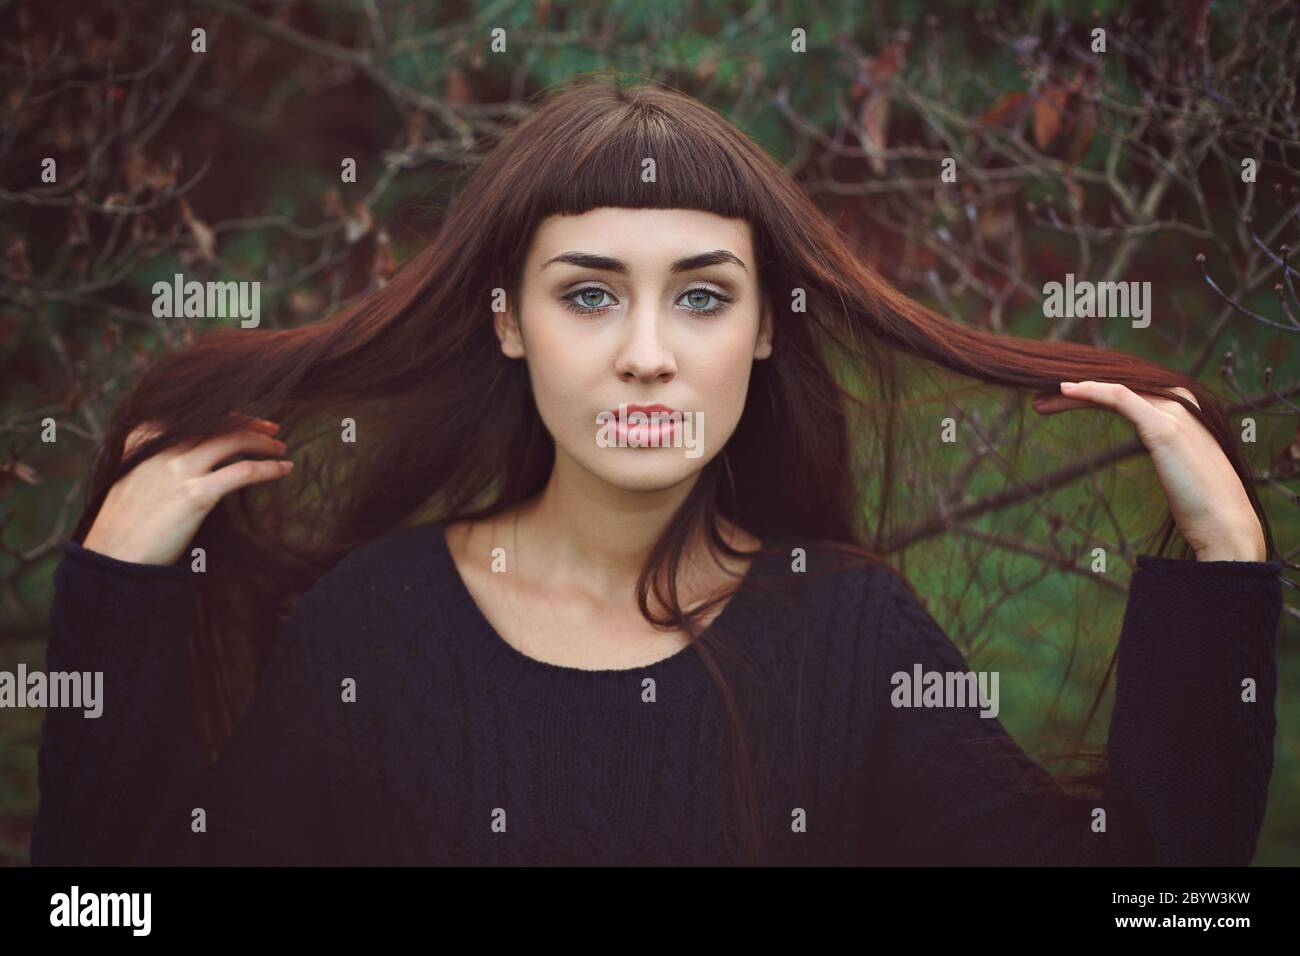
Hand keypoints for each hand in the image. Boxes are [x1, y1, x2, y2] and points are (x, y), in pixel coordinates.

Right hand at [81, 415, 293, 566]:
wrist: (111, 557)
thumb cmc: (124, 526)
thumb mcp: (133, 481)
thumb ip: (156, 463)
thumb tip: (189, 459)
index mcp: (145, 441)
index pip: (194, 416)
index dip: (225, 415)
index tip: (246, 419)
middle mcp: (163, 449)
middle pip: (217, 424)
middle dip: (249, 424)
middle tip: (273, 431)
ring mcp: (178, 470)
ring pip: (232, 442)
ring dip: (263, 444)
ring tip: (282, 450)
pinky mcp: (194, 495)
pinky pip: (241, 472)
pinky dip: (268, 468)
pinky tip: (284, 469)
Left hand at [1032, 381, 1265, 561]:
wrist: (1226, 526)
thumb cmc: (1202, 505)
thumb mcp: (1181, 470)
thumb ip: (1170, 455)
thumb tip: (1160, 461)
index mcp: (1185, 411)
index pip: (1130, 391)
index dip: (1094, 392)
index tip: (1060, 401)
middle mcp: (1181, 404)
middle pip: (1119, 386)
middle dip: (1078, 390)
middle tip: (1041, 398)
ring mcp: (1175, 413)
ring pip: (1116, 388)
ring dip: (1075, 391)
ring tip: (1041, 400)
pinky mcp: (1165, 429)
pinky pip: (1122, 398)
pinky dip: (1093, 391)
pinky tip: (1068, 390)